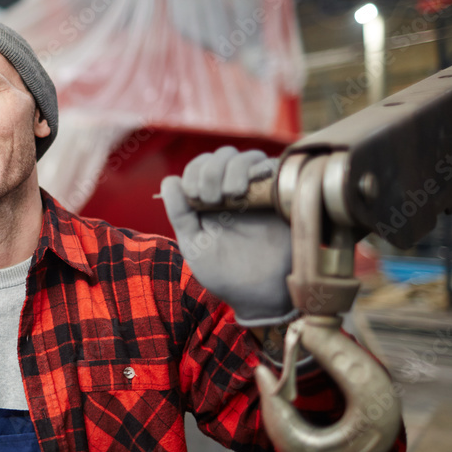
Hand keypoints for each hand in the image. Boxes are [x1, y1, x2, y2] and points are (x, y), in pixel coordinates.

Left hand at [160, 146, 296, 326]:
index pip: (200, 166)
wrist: (258, 295)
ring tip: (232, 195)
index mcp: (210, 200)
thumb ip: (180, 214)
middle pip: (222, 155)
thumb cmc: (223, 273)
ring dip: (233, 168)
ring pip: (247, 156)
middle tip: (211, 199)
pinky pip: (275, 168)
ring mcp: (259, 193)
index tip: (194, 197)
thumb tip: (169, 180)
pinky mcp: (281, 198)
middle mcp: (235, 191)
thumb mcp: (194, 245)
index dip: (194, 172)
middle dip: (211, 171)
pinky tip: (250, 189)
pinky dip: (260, 169)